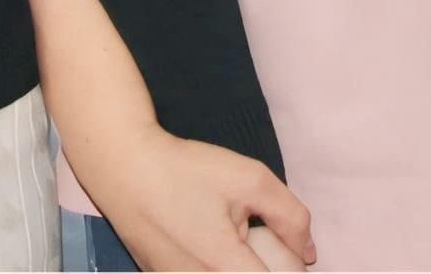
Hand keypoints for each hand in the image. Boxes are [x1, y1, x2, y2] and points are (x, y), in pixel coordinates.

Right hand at [66, 121, 314, 272]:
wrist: (122, 167)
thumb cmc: (185, 170)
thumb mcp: (249, 178)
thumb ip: (290, 217)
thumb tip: (308, 253)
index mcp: (225, 268)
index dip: (290, 268)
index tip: (287, 249)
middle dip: (266, 269)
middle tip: (262, 242)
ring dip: (240, 267)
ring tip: (235, 243)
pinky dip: (217, 267)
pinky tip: (210, 244)